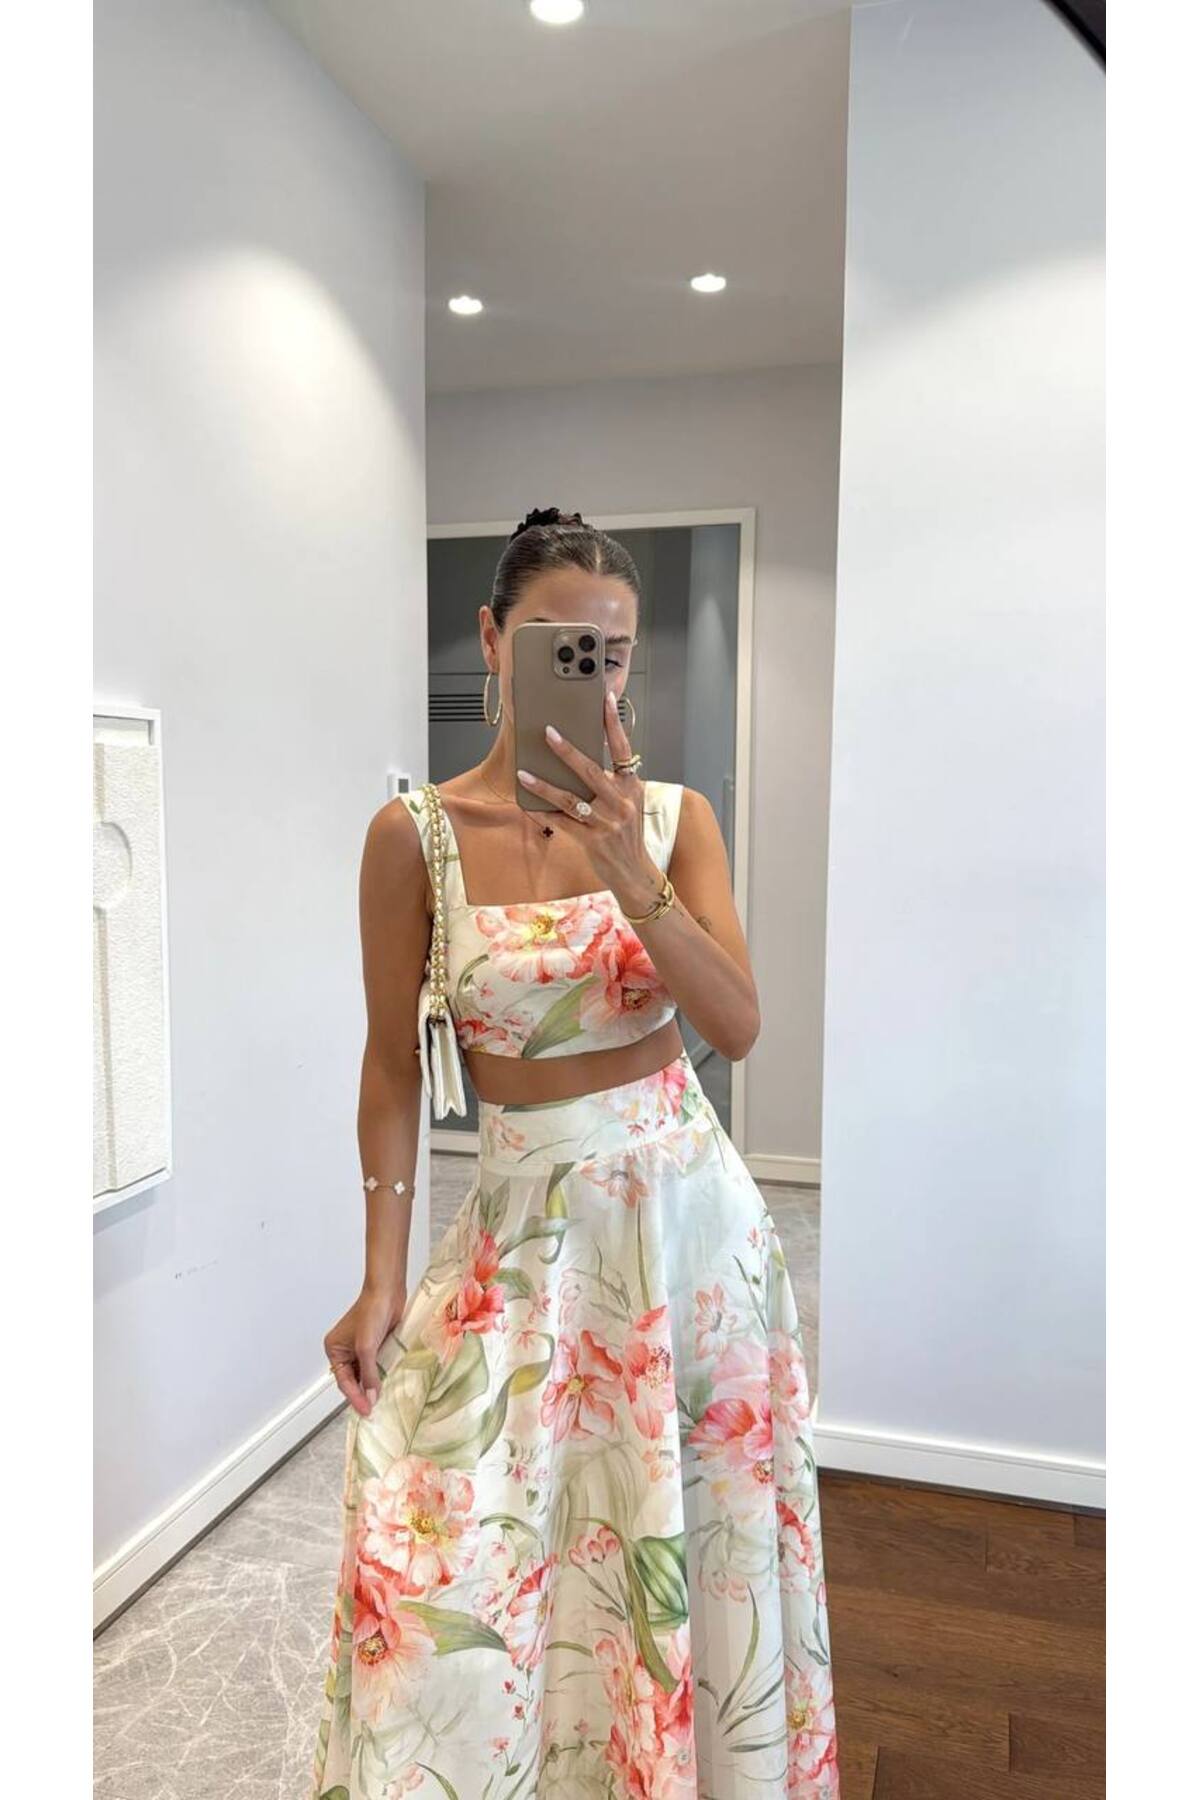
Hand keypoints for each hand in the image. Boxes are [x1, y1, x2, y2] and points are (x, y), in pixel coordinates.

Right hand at [324, 1284, 405, 1416]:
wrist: (388, 1292)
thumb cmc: (372, 1312)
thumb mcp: (367, 1347)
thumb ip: (368, 1374)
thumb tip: (371, 1397)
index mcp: (335, 1349)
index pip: (344, 1380)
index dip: (355, 1397)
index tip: (365, 1411)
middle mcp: (345, 1350)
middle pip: (353, 1379)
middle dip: (362, 1394)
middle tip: (372, 1410)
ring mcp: (361, 1348)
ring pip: (365, 1374)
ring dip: (371, 1386)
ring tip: (379, 1402)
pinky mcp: (375, 1346)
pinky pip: (376, 1366)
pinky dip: (380, 1376)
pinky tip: (386, 1386)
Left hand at [515, 689, 662, 911]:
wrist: (635, 873)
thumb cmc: (627, 834)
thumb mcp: (628, 804)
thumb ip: (612, 783)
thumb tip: (580, 758)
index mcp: (632, 787)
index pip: (623, 749)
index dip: (613, 723)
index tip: (603, 698)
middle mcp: (621, 803)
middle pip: (591, 770)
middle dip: (567, 750)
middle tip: (548, 732)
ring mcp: (607, 823)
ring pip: (570, 798)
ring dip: (544, 785)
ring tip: (523, 772)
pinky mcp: (593, 841)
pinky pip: (561, 822)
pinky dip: (542, 812)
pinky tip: (526, 803)